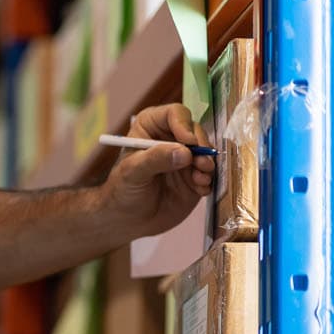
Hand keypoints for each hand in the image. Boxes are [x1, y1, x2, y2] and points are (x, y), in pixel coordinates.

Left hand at [100, 103, 214, 239]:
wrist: (129, 220)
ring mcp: (185, 157)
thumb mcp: (132, 172)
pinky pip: (210, 173)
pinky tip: (199, 190)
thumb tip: (185, 152)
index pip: (174, 114)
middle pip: (196, 132)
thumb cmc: (123, 189)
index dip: (184, 124)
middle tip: (201, 164)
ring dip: (208, 164)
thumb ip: (155, 159)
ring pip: (207, 152)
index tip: (189, 142)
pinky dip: (208, 180)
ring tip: (200, 179)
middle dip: (202, 147)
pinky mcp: (195, 176)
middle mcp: (171, 138)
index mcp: (151, 127)